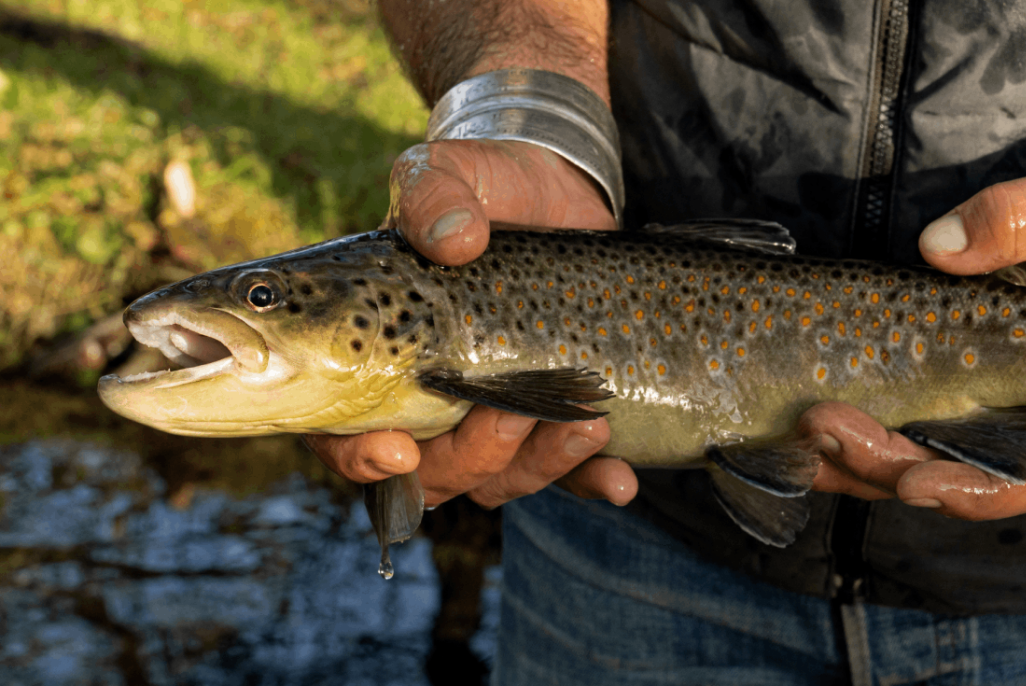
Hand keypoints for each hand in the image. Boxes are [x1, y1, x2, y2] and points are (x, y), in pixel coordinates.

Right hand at [307, 139, 636, 507]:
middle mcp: (426, 398)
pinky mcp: (552, 415)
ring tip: (588, 423)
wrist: (553, 190)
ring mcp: (489, 414)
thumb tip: (455, 238)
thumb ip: (432, 193)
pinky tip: (620, 481)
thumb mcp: (448, 172)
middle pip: (432, 473)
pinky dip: (592, 482)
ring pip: (499, 480)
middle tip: (512, 415)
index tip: (399, 448)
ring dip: (540, 466)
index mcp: (371, 354)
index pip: (340, 433)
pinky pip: (569, 473)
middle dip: (472, 457)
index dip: (360, 457)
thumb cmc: (479, 187)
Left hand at [808, 162, 1025, 517]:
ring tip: (795, 430)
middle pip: (942, 477)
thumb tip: (941, 245)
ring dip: (845, 457)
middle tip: (822, 425)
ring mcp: (958, 413)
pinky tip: (789, 425)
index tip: (917, 482)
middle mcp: (1010, 427)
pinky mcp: (918, 389)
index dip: (971, 491)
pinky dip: (836, 433)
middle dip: (878, 463)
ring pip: (899, 463)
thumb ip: (1017, 222)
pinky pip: (876, 425)